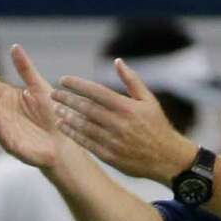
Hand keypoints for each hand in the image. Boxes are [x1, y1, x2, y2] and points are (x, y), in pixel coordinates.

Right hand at [0, 45, 75, 172]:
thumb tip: (14, 47)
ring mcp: (10, 133)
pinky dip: (0, 133)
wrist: (66, 139)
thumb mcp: (38, 87)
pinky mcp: (19, 150)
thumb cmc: (52, 113)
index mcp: (9, 100)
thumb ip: (25, 69)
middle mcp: (5, 116)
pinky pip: (7, 142)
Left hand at [51, 59, 195, 183]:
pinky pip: (86, 143)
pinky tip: (63, 127)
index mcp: (127, 107)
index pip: (96, 91)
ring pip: (83, 126)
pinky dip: (73, 134)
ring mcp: (113, 141)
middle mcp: (118, 123)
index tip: (63, 80)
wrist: (167, 159)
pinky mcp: (109, 156)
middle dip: (67, 99)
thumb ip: (131, 80)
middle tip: (53, 94)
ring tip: (55, 110)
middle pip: (86, 108)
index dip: (77, 84)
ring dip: (67, 117)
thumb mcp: (149, 100)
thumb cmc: (157, 126)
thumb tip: (117, 61)